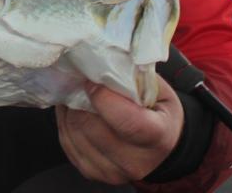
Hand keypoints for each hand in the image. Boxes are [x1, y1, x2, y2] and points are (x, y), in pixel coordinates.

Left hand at [55, 75, 183, 183]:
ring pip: (73, 133)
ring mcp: (112, 171)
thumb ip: (133, 77)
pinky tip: (74, 110)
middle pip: (91, 126)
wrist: (164, 149)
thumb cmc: (160, 113)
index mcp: (156, 137)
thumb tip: (101, 59)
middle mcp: (134, 161)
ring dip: (70, 109)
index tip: (92, 80)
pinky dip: (66, 122)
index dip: (102, 98)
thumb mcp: (159, 91)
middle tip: (79, 82)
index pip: (125, 121)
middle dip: (80, 99)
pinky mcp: (92, 173)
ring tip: (77, 94)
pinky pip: (67, 142)